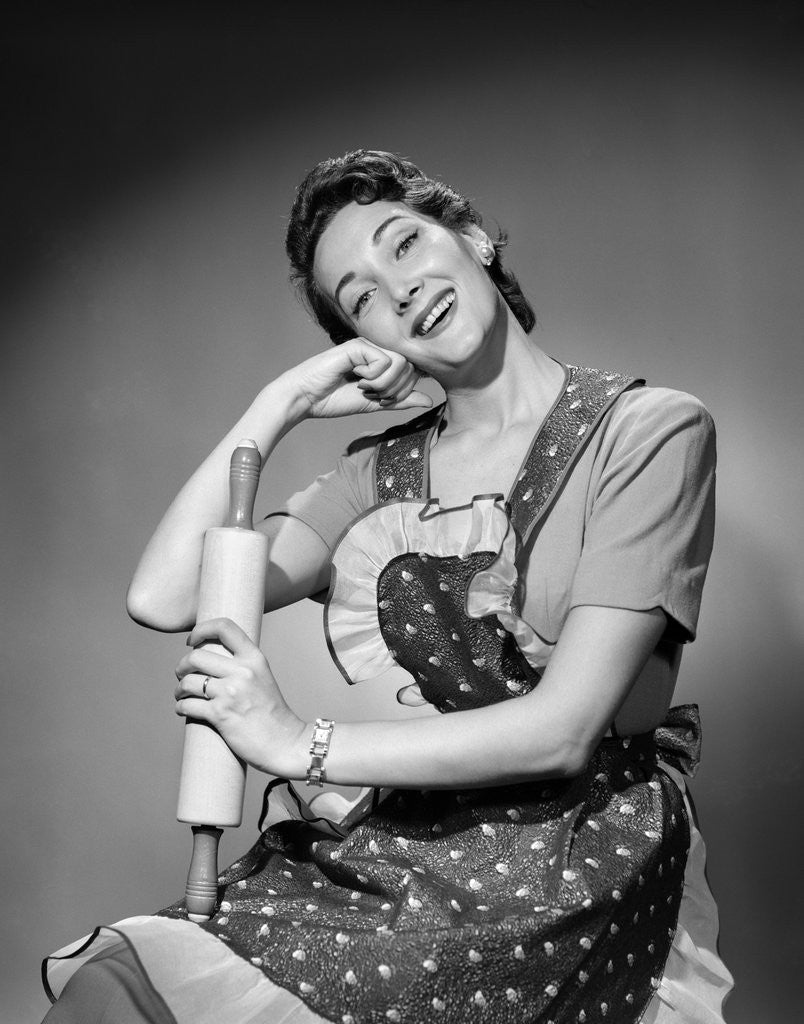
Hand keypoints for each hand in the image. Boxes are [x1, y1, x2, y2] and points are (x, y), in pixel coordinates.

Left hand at [174, 618, 305, 776]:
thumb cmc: (272, 713)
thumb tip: (212, 658)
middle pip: (196, 656)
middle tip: (182, 674)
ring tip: (182, 694)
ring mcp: (230, 693)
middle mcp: (243, 672)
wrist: (285, 742)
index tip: (192, 641)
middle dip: (182, 666)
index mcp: (254, 659)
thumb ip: (242, 665)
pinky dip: (180, 706)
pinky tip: (183, 708)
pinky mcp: (220, 715)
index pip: (224, 628)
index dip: (201, 629)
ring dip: (179, 688)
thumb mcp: (263, 677)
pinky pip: (187, 704)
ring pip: (187, 681)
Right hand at [279, 337, 432, 419]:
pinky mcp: (358, 345)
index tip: (383, 399)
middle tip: (373, 395)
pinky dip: (372, 377)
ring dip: (384, 384)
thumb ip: (400, 401)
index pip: (413, 371)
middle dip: (395, 390)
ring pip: (400, 363)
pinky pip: (384, 361)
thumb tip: (428, 400)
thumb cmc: (334, 399)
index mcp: (383, 362)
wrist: (306, 399)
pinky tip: (355, 376)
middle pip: (410, 367)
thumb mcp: (375, 403)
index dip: (405, 389)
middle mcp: (378, 350)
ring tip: (364, 387)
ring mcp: (368, 346)